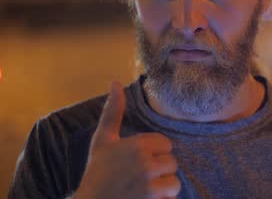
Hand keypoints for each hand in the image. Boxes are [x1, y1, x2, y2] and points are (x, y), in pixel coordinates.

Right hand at [73, 82, 180, 198]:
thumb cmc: (97, 172)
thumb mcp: (103, 140)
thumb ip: (113, 112)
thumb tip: (115, 82)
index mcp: (137, 145)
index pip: (166, 144)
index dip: (154, 153)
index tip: (138, 160)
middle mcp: (146, 164)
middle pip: (172, 163)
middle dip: (160, 171)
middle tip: (140, 177)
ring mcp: (151, 186)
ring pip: (175, 183)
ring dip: (164, 188)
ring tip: (145, 190)